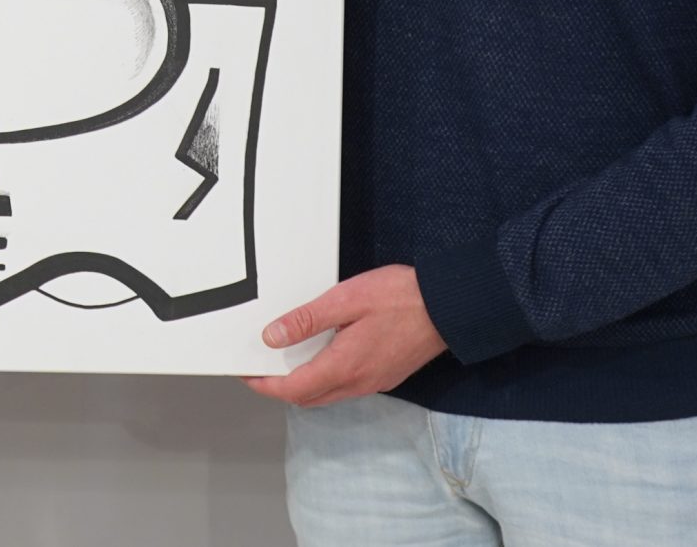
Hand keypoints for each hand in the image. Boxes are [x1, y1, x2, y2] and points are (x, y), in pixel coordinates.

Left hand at [243, 264, 444, 407]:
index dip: (265, 385)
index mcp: (344, 366)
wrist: (448, 307)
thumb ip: (307, 320)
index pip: (293, 389)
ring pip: (327, 395)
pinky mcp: (385, 376)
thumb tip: (272, 337)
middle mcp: (358, 382)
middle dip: (280, 388)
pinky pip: (345, 387)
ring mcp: (374, 383)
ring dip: (303, 384)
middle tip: (261, 368)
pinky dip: (324, 378)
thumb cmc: (399, 297)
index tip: (248, 374)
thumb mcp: (345, 299)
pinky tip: (321, 356)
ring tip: (286, 360)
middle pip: (308, 398)